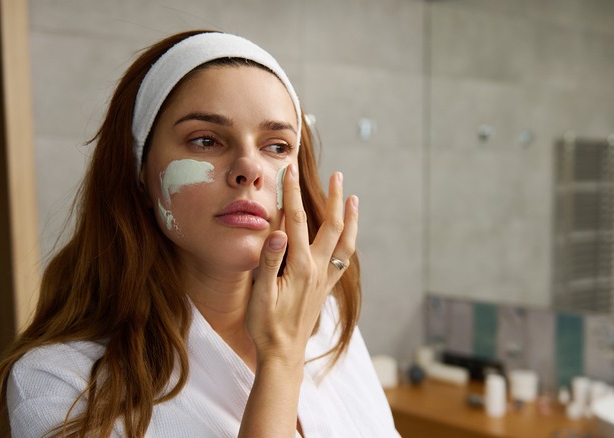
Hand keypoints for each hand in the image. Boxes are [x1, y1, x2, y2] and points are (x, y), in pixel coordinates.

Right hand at [245, 164, 358, 368]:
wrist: (283, 355)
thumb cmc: (266, 326)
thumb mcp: (260, 294)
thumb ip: (269, 261)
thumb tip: (279, 231)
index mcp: (300, 267)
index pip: (297, 221)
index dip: (292, 193)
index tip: (288, 170)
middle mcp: (318, 271)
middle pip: (331, 226)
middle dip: (334, 198)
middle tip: (337, 174)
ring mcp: (324, 280)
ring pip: (345, 243)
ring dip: (349, 218)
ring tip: (353, 198)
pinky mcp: (325, 289)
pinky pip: (342, 259)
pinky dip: (347, 241)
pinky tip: (345, 236)